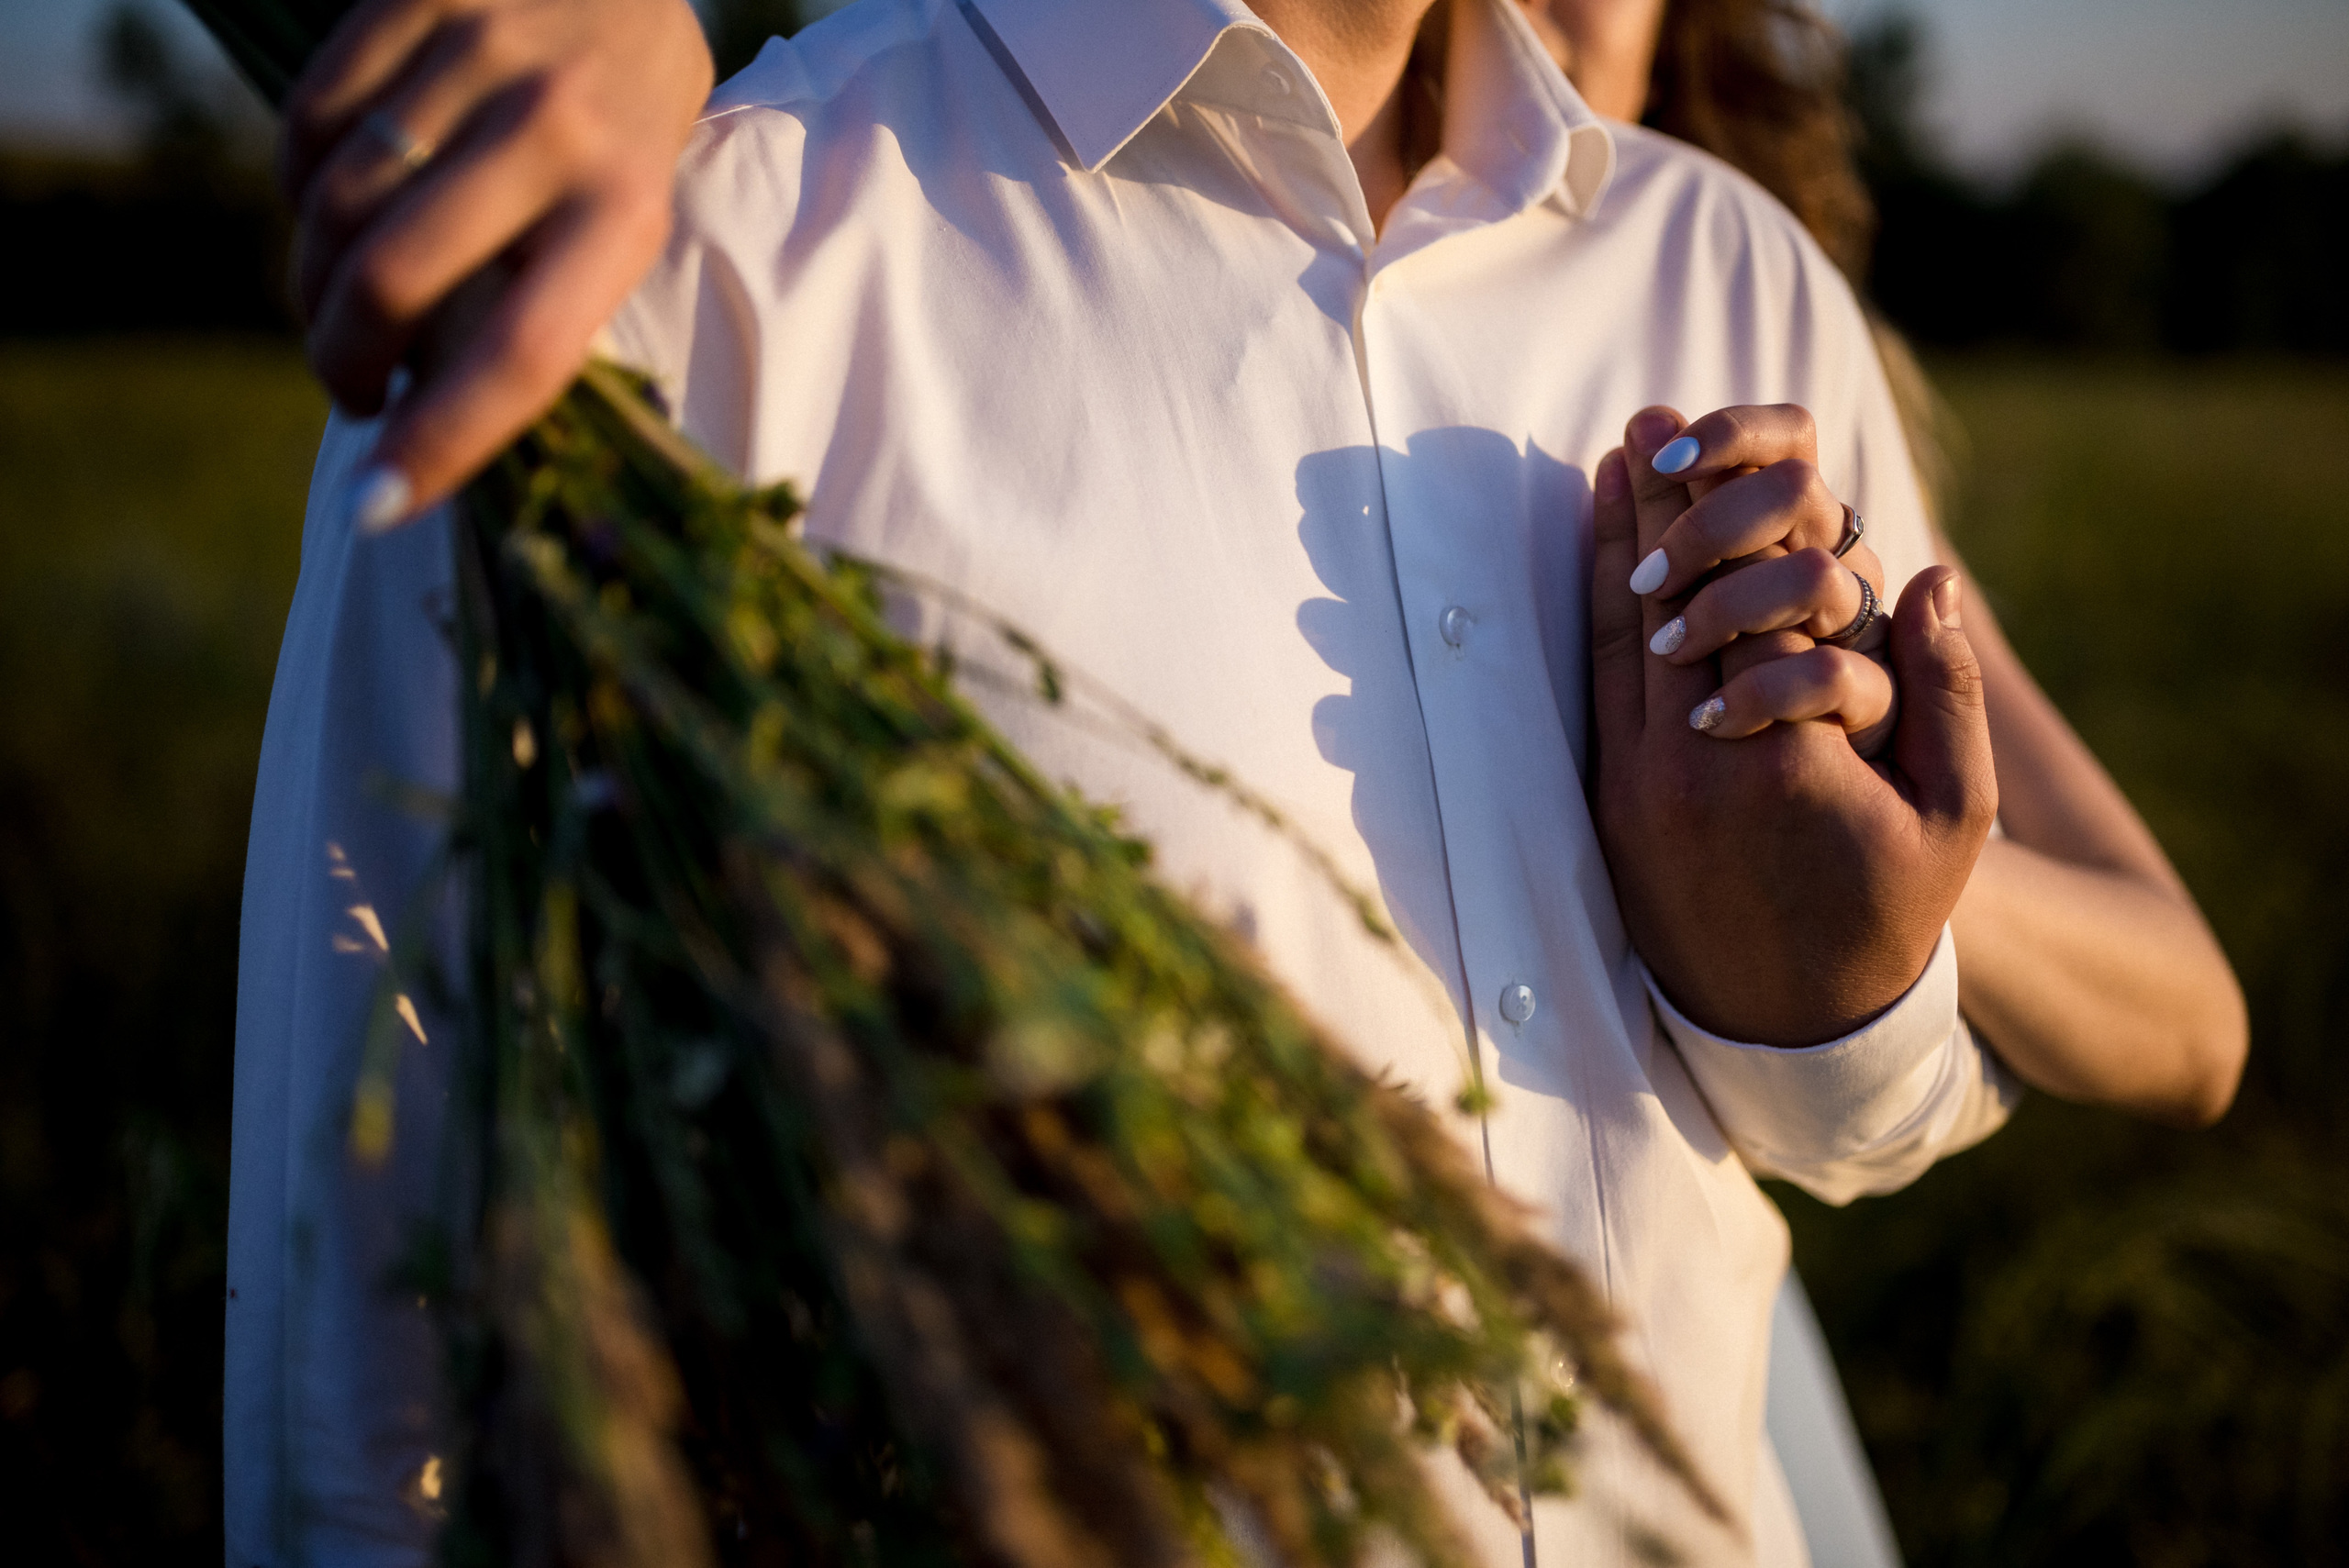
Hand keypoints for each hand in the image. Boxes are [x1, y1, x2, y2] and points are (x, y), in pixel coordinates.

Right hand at [280, 0, 713, 527]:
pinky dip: (299, 184)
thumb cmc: (625, 125)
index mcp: (627, 208)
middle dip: (344, 360)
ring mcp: (479, 55)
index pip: (525, 354)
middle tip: (352, 388)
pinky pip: (309, 121)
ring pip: (336, 204)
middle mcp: (555, 129)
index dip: (443, 442)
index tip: (377, 506)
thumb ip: (551, 293)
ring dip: (315, 279)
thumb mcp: (625, 211)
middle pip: (394, 279)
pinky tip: (333, 202)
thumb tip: (439, 418)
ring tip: (343, 299)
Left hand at [1587, 409, 1997, 1046]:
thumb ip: (1950, 695)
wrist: (1790, 1024)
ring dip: (1616, 548)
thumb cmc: (1887, 915)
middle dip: (1660, 506)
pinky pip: (1594, 690)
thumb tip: (1932, 577)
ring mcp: (1639, 787)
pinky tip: (1601, 562)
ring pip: (1617, 640)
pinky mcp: (1604, 808)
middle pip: (1670, 601)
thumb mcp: (1952, 816)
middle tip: (1647, 425)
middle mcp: (1698, 763)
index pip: (1754, 599)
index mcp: (1790, 756)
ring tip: (1615, 468)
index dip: (1729, 511)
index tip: (1714, 440)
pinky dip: (1594, 614)